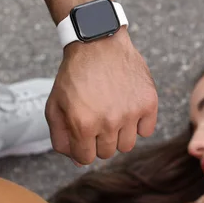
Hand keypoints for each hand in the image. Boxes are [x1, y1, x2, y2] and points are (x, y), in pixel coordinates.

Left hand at [45, 30, 157, 163]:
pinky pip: (146, 130)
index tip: (83, 133)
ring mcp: (131, 113)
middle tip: (97, 119)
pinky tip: (128, 107)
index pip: (86, 158)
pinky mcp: (148, 103)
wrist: (98, 42)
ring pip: (127, 145)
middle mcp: (109, 122)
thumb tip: (77, 160)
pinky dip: (138, 124)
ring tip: (113, 113)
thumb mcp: (55, 105)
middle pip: (107, 153)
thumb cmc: (75, 74)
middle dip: (100, 140)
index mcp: (83, 124)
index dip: (82, 147)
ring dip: (119, 134)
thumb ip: (61, 137)